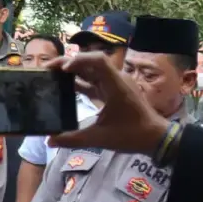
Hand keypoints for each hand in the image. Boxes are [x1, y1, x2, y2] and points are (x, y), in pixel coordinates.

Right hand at [46, 52, 169, 153]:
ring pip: (91, 71)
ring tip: (52, 76)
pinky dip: (80, 82)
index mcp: (116, 86)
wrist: (154, 138)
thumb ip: (73, 139)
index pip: (98, 61)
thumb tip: (49, 141)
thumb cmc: (131, 135)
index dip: (78, 60)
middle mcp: (116, 80)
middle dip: (69, 63)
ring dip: (73, 72)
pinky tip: (65, 88)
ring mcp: (115, 85)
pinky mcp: (113, 92)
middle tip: (48, 69)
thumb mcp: (100, 138)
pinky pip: (94, 81)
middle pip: (91, 62)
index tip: (62, 70)